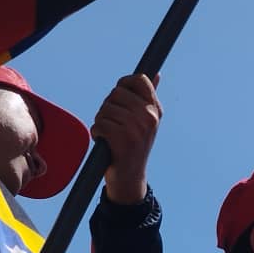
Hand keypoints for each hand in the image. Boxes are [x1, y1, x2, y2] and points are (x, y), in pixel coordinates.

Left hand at [92, 73, 161, 203]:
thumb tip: (156, 74)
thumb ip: (149, 97)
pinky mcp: (123, 139)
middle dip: (109, 107)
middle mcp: (149, 118)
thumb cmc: (133, 146)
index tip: (120, 98)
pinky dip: (97, 133)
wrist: (130, 178)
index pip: (139, 79)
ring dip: (102, 122)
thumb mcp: (146, 122)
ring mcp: (137, 128)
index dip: (124, 84)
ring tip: (110, 135)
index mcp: (155, 110)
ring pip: (106, 109)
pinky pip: (100, 124)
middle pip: (116, 93)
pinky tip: (105, 142)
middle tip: (114, 124)